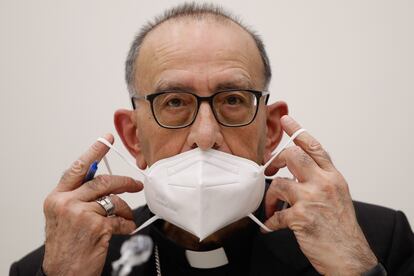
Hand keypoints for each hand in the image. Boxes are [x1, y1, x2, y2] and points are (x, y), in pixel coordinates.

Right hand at [42, 134, 142, 274]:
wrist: (63, 273)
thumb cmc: (66, 246)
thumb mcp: (63, 217)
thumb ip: (79, 198)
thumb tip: (103, 185)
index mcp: (57, 198)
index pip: (78, 168)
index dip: (94, 151)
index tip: (106, 139)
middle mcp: (67, 203)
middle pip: (103, 181)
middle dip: (124, 182)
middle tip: (136, 184)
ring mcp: (81, 214)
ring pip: (114, 200)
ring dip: (125, 209)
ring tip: (126, 217)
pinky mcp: (96, 227)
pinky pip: (120, 218)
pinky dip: (127, 224)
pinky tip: (124, 229)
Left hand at [264, 116, 376, 275]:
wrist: (350, 256)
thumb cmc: (342, 228)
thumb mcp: (338, 196)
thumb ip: (321, 180)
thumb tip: (298, 173)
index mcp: (333, 177)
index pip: (314, 147)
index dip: (298, 130)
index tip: (285, 120)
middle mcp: (323, 183)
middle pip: (293, 155)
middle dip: (277, 160)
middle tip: (272, 170)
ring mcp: (312, 199)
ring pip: (279, 183)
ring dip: (269, 197)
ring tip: (271, 207)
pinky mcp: (301, 217)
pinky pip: (276, 214)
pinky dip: (270, 221)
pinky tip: (271, 225)